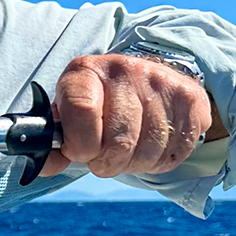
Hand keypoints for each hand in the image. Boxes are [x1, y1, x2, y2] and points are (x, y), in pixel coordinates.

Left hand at [40, 54, 223, 178]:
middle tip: (104, 157)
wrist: (140, 80)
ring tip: (127, 150)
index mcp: (86, 71)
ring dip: (134, 165)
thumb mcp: (65, 115)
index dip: (80, 146)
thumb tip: (44, 166)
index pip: (82, 114)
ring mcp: (163, 82)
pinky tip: (150, 145)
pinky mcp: (191, 98)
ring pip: (149, 152)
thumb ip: (51, 143)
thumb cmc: (95, 105)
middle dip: (107, 163)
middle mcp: (126, 70)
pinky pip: (177, 152)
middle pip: (120, 142)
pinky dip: (160, 161)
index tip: (80, 151)